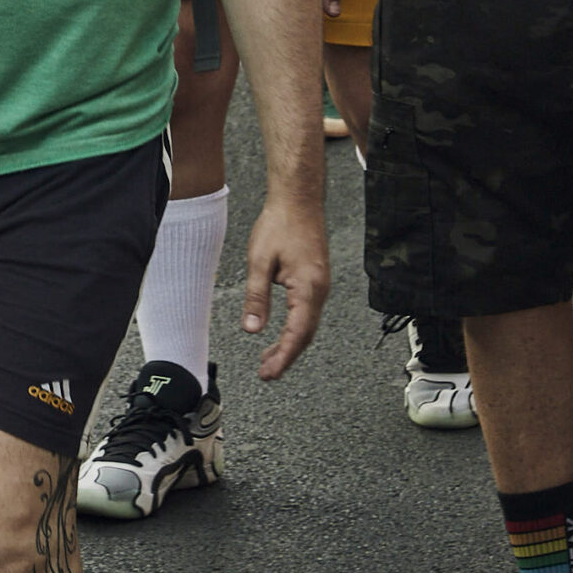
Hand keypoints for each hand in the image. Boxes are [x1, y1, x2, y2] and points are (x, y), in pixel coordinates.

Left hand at [241, 193, 329, 377]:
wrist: (298, 199)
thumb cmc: (281, 223)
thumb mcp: (260, 261)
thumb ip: (256, 297)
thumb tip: (252, 329)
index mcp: (308, 288)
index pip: (297, 334)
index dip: (283, 357)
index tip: (269, 374)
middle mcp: (319, 289)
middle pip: (306, 334)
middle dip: (286, 356)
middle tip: (267, 373)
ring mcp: (320, 284)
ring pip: (308, 324)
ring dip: (290, 344)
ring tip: (270, 358)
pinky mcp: (316, 278)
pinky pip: (308, 312)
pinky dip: (295, 328)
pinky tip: (282, 331)